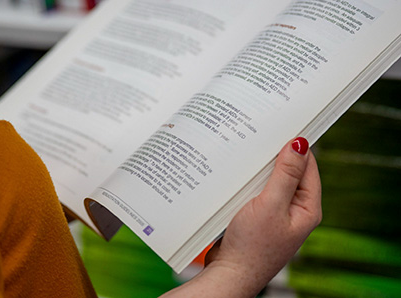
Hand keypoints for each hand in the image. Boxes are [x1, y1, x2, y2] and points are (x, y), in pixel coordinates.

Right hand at [161, 137, 321, 296]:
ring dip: (259, 169)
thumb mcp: (270, 205)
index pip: (308, 167)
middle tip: (261, 134)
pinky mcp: (257, 216)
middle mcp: (294, 210)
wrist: (229, 274)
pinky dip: (248, 181)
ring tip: (246, 151)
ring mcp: (275, 213)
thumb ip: (286, 175)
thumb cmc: (252, 246)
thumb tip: (300, 144)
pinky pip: (256, 191)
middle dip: (275, 155)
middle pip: (289, 172)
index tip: (285, 124)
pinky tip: (237, 173)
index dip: (297, 146)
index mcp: (307, 209)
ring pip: (270, 180)